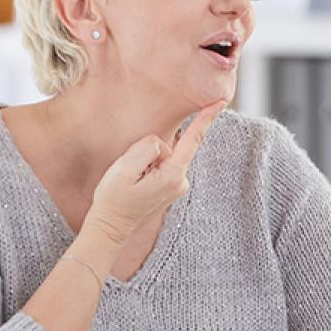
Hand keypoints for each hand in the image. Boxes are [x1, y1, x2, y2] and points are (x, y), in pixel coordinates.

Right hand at [81, 101, 225, 244]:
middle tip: (129, 175)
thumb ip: (147, 147)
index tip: (220, 101)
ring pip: (162, 156)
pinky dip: (147, 169)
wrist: (110, 228)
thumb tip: (160, 145)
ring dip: (145, 163)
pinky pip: (160, 166)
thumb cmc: (114, 199)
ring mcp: (177, 187)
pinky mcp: (170, 189)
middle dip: (148, 152)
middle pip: (168, 147)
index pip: (193, 140)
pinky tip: (136, 185)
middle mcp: (181, 182)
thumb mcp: (125, 167)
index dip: (206, 118)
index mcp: (173, 175)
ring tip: (131, 183)